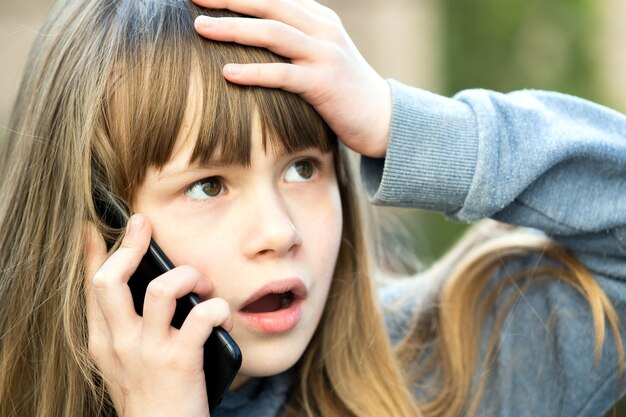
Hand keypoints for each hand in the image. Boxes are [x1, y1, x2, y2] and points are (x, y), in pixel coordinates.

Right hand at [84, 215, 231, 416]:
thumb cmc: (152, 396)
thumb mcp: (126, 363)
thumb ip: (130, 328)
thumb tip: (152, 285)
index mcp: (104, 342)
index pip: (92, 289)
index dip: (92, 254)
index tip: (95, 228)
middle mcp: (120, 343)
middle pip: (112, 280)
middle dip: (129, 246)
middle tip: (144, 226)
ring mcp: (149, 351)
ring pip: (161, 290)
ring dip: (188, 276)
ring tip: (202, 285)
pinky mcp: (179, 361)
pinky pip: (202, 316)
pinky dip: (219, 308)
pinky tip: (223, 315)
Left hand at [192, 0, 390, 157]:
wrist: (381, 117)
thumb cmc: (344, 88)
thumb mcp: (322, 54)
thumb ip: (295, 38)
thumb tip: (256, 34)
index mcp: (319, 18)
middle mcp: (322, 29)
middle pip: (269, 5)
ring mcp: (325, 55)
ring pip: (273, 33)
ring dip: (234, 28)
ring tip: (201, 28)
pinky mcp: (324, 84)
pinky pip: (283, 74)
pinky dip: (254, 72)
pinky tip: (227, 72)